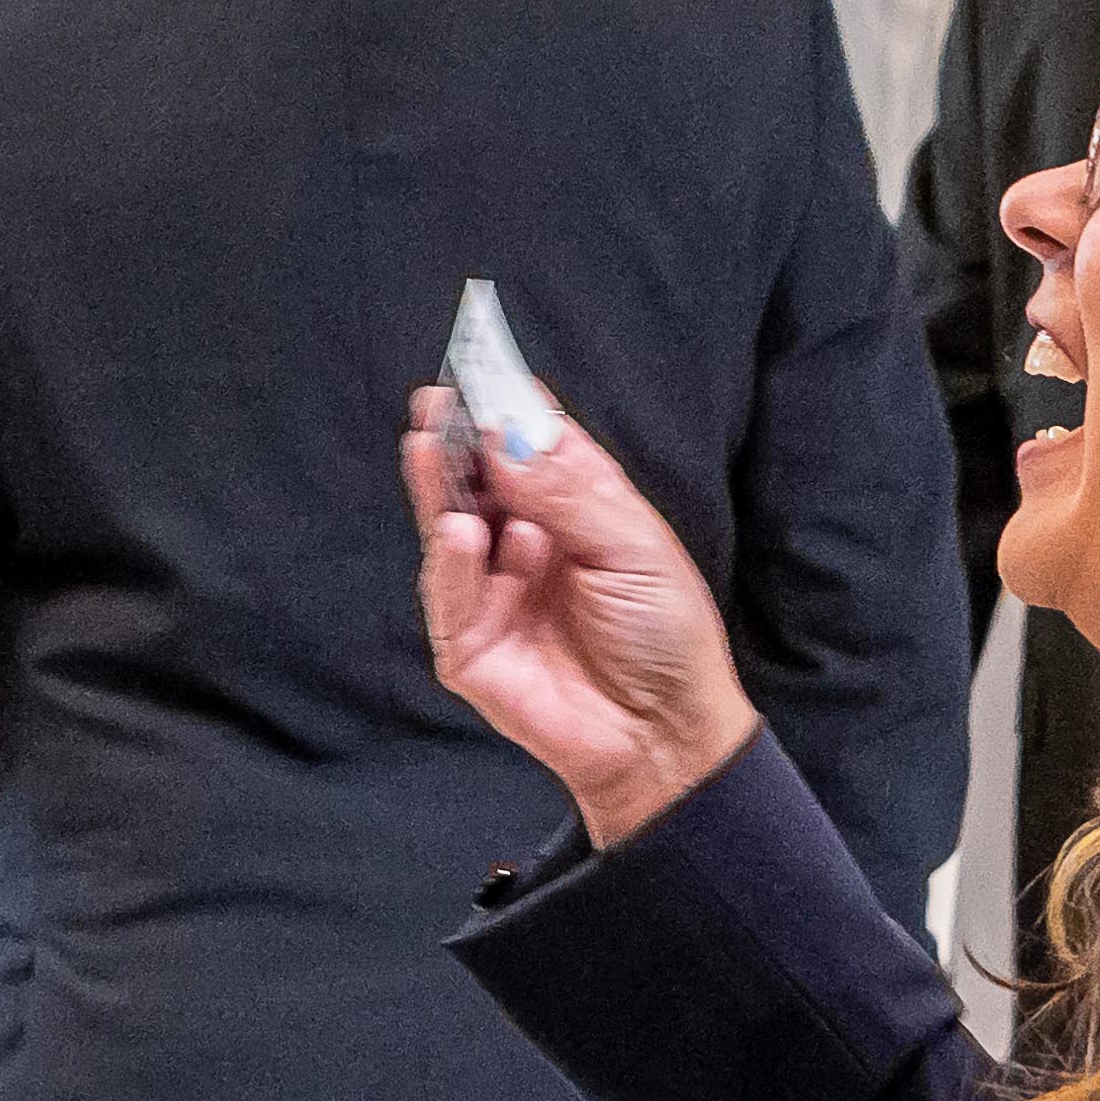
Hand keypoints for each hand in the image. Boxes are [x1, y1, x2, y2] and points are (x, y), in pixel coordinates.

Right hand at [402, 394, 759, 846]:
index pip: (530, 448)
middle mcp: (525, 545)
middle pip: (478, 482)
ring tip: (433, 445)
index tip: (482, 367)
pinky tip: (462, 534)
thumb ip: (569, 492)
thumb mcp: (632, 547)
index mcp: (572, 512)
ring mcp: (492, 595)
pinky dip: (452, 565)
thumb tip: (509, 436)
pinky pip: (449, 598)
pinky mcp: (469, 648)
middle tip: (436, 401)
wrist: (666, 733)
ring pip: (450, 530)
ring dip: (440, 489)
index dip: (507, 409)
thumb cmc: (665, 637)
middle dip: (456, 440)